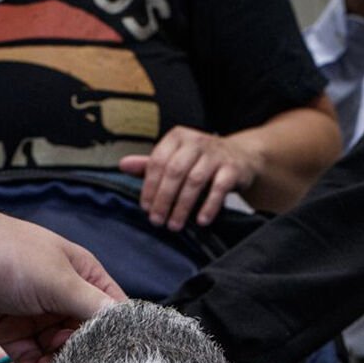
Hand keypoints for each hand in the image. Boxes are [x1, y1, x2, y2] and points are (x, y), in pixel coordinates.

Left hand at [0, 201, 123, 362]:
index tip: (111, 361)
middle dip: (80, 357)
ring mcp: (36, 315)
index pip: (113, 312)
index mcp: (83, 275)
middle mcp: (63, 296)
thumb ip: (92, 306)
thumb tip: (128, 327)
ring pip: (57, 352)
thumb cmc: (2, 254)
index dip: (115, 337)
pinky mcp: (11, 332)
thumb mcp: (56, 279)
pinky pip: (30, 358)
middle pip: (86, 338)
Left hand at [118, 126, 257, 230]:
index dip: (149, 187)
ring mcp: (216, 154)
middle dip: (163, 199)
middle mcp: (196, 141)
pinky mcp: (233, 168)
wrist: (242, 157)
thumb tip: (122, 165)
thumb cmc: (201, 160)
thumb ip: (150, 164)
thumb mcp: (175, 158)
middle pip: (174, 172)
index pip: (158, 161)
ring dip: (182, 206)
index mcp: (177, 137)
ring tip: (174, 225)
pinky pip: (219, 188)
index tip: (145, 208)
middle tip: (157, 221)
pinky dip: (209, 206)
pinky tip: (201, 221)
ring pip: (195, 181)